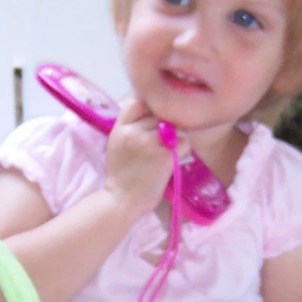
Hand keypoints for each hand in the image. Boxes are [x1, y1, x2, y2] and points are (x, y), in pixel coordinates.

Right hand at [103, 97, 186, 215]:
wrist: (122, 200)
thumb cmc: (122, 172)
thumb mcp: (116, 142)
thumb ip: (129, 123)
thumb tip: (148, 102)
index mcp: (120, 128)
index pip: (138, 101)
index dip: (149, 106)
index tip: (152, 117)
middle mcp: (134, 132)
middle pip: (159, 113)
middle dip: (163, 123)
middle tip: (160, 140)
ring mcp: (150, 143)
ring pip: (174, 126)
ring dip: (175, 135)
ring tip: (166, 150)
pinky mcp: (166, 156)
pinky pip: (184, 141)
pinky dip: (183, 148)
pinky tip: (173, 157)